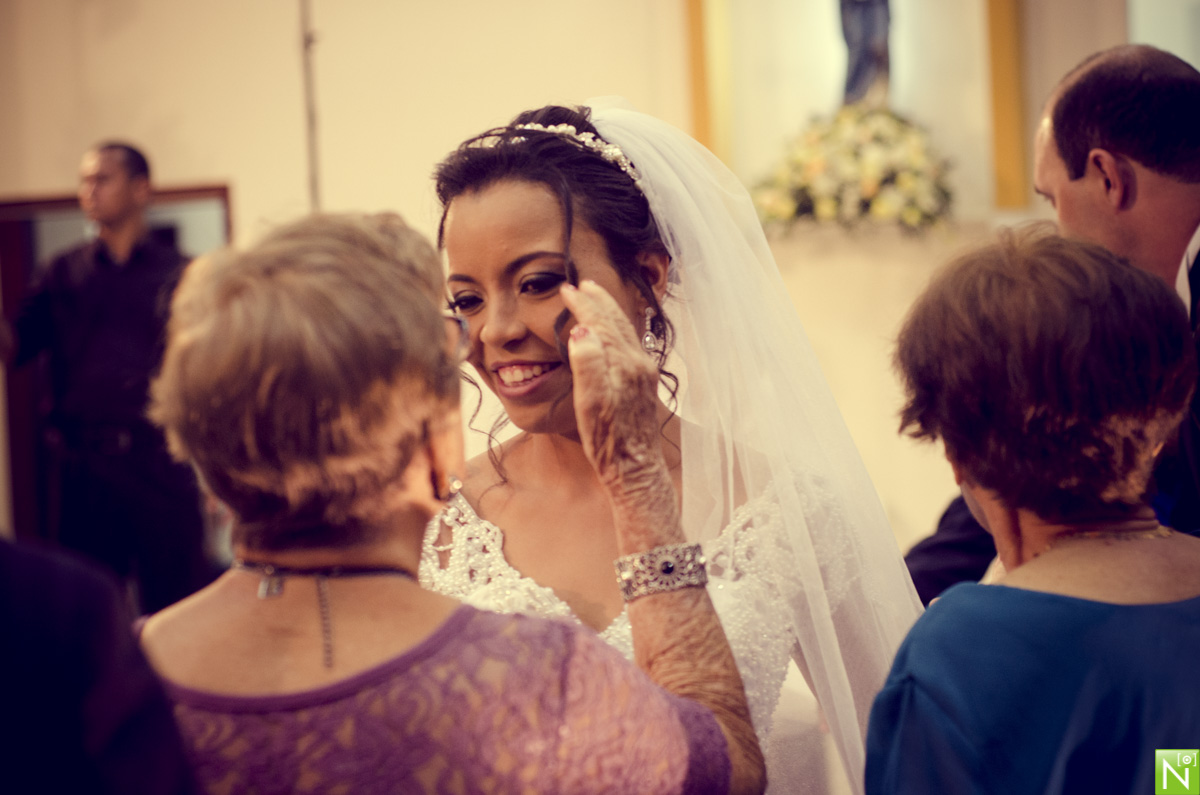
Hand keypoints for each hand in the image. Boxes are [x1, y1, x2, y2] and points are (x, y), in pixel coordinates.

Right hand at [560, 280, 663, 492]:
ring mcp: (644, 375)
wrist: (635, 471)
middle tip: (582, 284)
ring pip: (626, 331)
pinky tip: (612, 334)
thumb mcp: (590, 404)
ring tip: (596, 300)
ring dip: (609, 312)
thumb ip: (587, 364)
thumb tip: (582, 330)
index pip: (601, 323)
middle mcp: (639, 364)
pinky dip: (617, 329)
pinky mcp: (645, 386)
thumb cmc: (608, 442)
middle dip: (599, 301)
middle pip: (618, 322)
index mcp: (623, 364)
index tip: (567, 290)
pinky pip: (631, 345)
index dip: (583, 305)